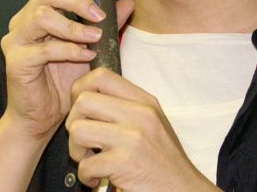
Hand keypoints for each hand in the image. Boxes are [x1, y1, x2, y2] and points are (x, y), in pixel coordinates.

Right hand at [0, 0, 133, 142]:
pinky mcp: (15, 62)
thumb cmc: (62, 81)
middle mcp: (23, 21)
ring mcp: (16, 40)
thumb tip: (127, 2)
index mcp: (38, 12)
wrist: (41, 118)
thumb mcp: (90, 47)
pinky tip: (85, 55)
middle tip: (99, 14)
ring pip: (41, 16)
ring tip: (95, 36)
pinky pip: (42, 50)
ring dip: (73, 25)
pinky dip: (68, 50)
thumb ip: (107, 24)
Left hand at [66, 68, 220, 191]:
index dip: (80, 90)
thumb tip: (89, 99)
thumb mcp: (153, 122)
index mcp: (144, 101)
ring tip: (89, 159)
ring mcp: (133, 138)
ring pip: (78, 130)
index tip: (82, 110)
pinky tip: (97, 178)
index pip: (101, 76)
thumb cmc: (164, 160)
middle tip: (83, 139)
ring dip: (76, 150)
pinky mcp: (125, 162)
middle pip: (83, 100)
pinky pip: (86, 164)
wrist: (183, 189)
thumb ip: (126, 107)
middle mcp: (140, 114)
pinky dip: (86, 176)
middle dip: (73, 122)